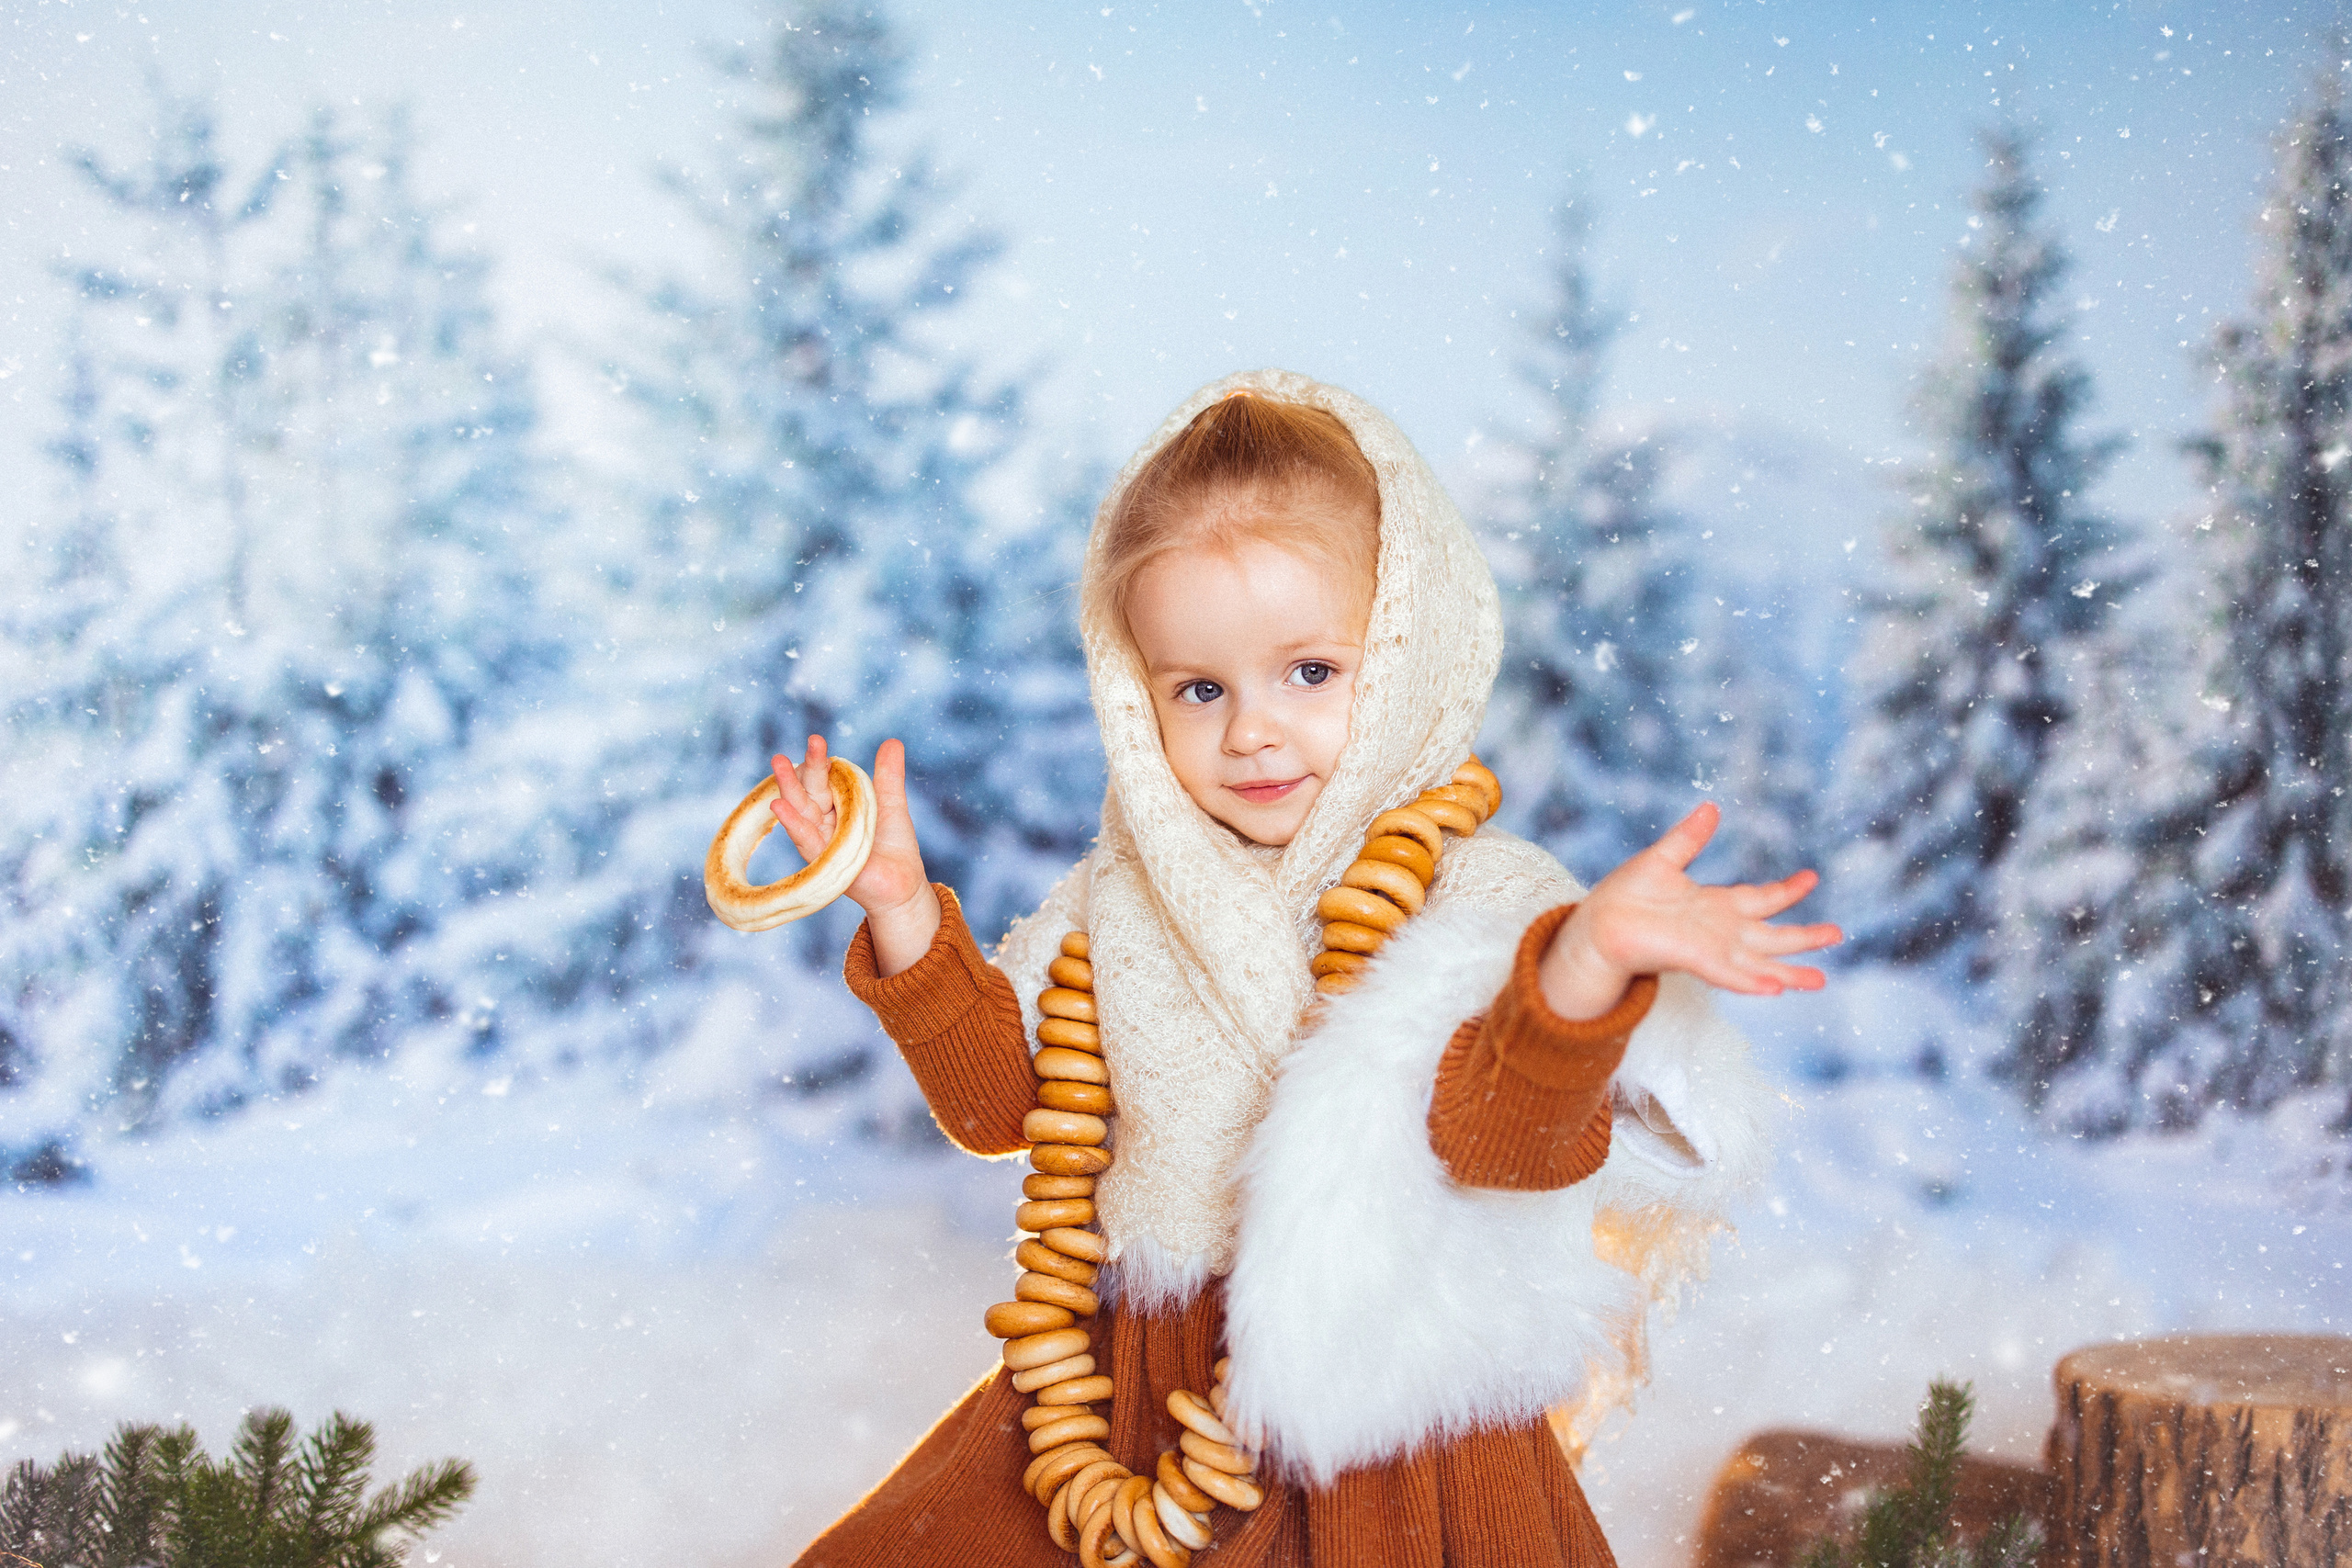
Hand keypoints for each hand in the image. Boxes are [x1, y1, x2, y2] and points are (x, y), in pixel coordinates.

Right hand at [769, 735, 939, 974]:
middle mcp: (823, 823)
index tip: (816, 740)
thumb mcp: (891, 804)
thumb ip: (888, 775)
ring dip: (788, 789)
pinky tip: (779, 806)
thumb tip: (893, 740)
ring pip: (801, 812)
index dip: (819, 761)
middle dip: (800, 770)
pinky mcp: (825, 862)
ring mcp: (821, 843)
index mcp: (836, 806)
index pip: (823, 779)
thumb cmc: (893, 846)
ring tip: (778, 764)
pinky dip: (794, 823)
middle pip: (808, 792)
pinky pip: (807, 840)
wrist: (904, 886)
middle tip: (791, 746)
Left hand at [1537, 801, 1841, 1020]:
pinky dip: (1753, 980)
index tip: (1812, 878)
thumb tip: (1711, 808)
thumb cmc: (1624, 897)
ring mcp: (1711, 950)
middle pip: (1771, 936)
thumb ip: (1690, 838)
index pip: (1760, 899)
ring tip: (1822, 979)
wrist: (1596, 924)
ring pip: (1760, 963)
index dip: (1786, 890)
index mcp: (1715, 906)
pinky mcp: (1695, 961)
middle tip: (1838, 932)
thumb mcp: (1663, 859)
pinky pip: (1730, 974)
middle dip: (1805, 936)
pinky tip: (1778, 987)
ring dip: (1790, 971)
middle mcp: (1719, 932)